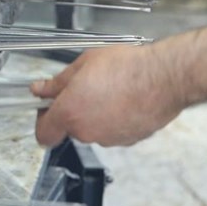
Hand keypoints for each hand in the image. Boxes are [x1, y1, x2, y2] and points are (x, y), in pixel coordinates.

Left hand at [31, 44, 184, 147]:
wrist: (165, 78)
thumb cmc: (128, 68)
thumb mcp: (84, 64)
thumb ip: (58, 82)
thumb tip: (41, 90)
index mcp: (70, 112)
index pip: (43, 133)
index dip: (43, 120)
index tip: (48, 108)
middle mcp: (87, 131)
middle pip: (71, 128)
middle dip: (75, 110)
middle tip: (86, 88)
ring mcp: (109, 139)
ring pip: (94, 129)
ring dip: (97, 114)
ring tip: (111, 90)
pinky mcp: (129, 140)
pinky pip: (114, 131)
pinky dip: (116, 119)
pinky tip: (125, 100)